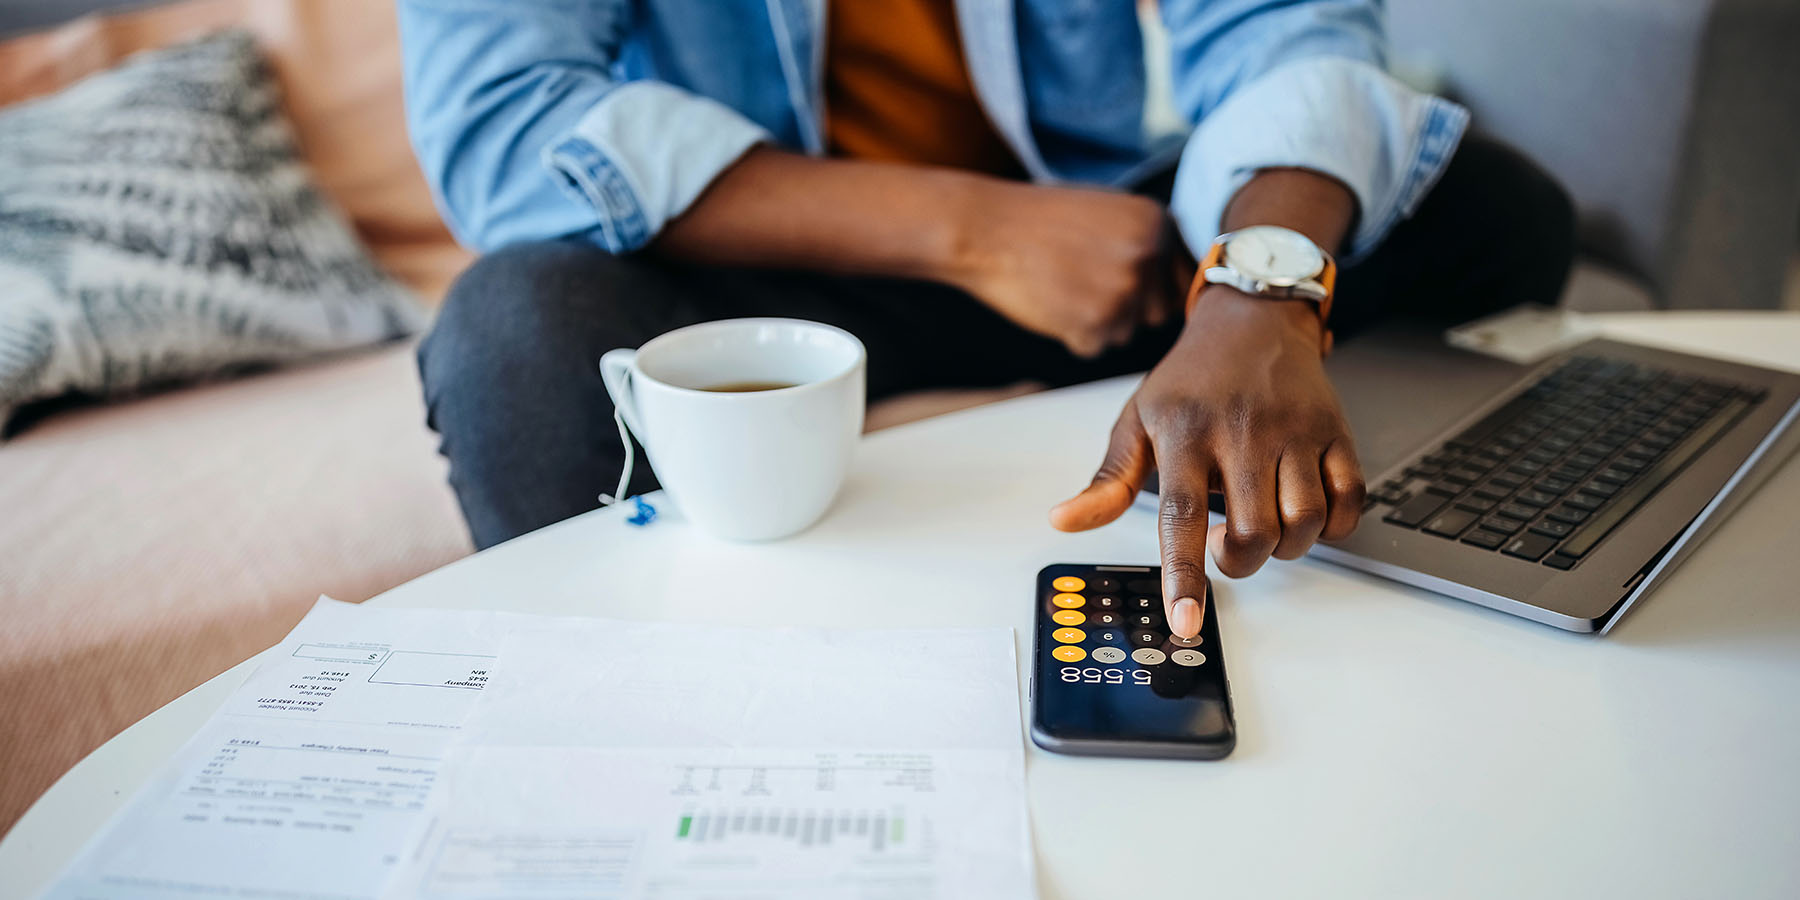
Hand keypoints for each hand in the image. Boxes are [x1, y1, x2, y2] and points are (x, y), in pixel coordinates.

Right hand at [947, 181, 1185, 357]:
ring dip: (1096, 322)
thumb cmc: (1040, 221)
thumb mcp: (1108, 212)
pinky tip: (1049, 301)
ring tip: (1061, 285)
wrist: (985, 228)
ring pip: (1125, 333)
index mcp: (1159, 222)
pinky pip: (1094, 346)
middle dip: (1126, 309)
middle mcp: (1151, 255)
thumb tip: (1177, 288)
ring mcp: (1125, 290)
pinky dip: (1071, 334)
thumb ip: (1147, 243)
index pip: (1180, 279)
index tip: (1120, 285)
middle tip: (1082, 283)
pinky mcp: (1096, 323)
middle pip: (1157, 312)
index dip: (1151, 289)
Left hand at [1048, 286, 1365, 637]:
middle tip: (1225, 546)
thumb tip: (1064, 521)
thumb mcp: (1137, 420)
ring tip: (1263, 528)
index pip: (1181, 517)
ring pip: (1304, 522)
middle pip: (1253, 532)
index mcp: (1186, 433)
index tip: (1185, 621)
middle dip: (1239, 562)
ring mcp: (1296, 431)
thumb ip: (1107, 480)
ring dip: (1286, 547)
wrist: (1253, 320)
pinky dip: (1333, 526)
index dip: (1183, 575)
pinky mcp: (1336, 432)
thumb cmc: (1191, 379)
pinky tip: (1305, 514)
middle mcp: (1244, 432)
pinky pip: (1349, 501)